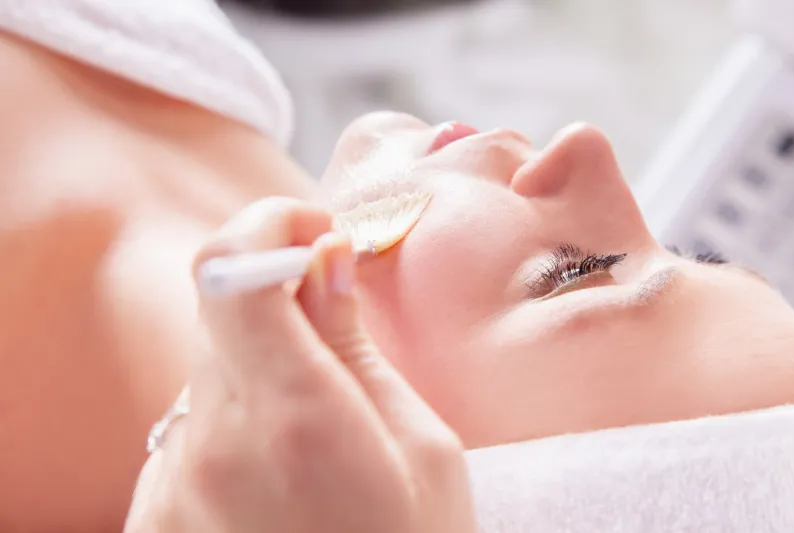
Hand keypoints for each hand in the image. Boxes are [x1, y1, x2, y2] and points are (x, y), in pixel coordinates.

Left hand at [124, 197, 476, 532]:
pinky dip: (232, 417)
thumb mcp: (423, 449)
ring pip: (204, 369)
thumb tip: (325, 258)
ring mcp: (173, 489)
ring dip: (257, 361)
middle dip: (275, 292)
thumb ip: (357, 348)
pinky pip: (188, 427)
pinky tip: (282, 466)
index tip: (313, 228)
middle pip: (217, 311)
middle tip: (334, 318)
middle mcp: (212, 449)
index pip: (230, 270)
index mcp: (295, 421)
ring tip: (318, 420)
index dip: (267, 224)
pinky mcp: (156, 517)